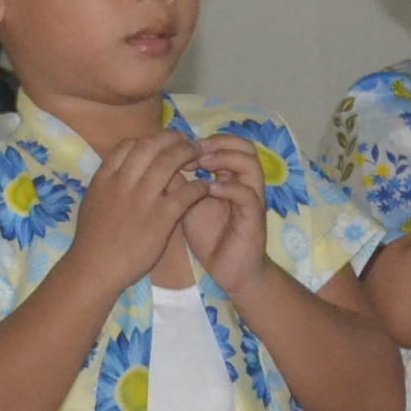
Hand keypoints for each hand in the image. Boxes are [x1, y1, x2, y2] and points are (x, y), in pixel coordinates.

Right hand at [69, 130, 204, 288]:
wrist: (95, 268)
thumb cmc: (92, 239)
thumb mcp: (92, 201)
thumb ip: (108, 182)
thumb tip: (121, 169)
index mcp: (105, 178)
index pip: (128, 144)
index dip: (148, 138)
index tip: (160, 142)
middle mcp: (123, 182)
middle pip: (150, 145)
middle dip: (171, 137)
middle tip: (185, 140)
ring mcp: (142, 199)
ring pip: (169, 162)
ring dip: (187, 153)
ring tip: (197, 155)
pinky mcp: (160, 219)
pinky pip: (185, 193)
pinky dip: (197, 185)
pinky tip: (204, 186)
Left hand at [179, 133, 275, 295]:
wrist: (228, 270)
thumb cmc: (209, 237)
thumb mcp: (186, 206)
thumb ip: (176, 184)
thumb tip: (156, 162)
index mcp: (230, 177)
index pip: (227, 144)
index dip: (205, 140)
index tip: (181, 147)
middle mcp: (244, 183)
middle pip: (244, 146)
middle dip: (218, 142)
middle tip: (194, 149)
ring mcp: (252, 199)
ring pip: (250, 164)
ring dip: (225, 159)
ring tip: (201, 164)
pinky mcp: (254, 218)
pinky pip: (247, 194)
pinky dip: (229, 188)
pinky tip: (210, 190)